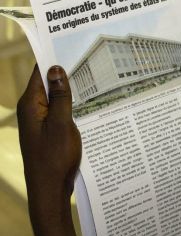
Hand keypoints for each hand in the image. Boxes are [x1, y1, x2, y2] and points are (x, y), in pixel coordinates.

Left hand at [17, 65, 86, 235]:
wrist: (50, 189)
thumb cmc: (54, 157)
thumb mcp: (61, 123)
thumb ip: (60, 96)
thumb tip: (56, 68)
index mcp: (30, 104)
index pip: (40, 72)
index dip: (55, 58)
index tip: (73, 45)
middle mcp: (32, 110)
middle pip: (49, 83)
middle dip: (67, 73)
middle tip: (92, 60)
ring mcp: (40, 121)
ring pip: (57, 98)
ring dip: (72, 90)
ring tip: (95, 77)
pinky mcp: (49, 131)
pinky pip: (61, 111)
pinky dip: (73, 105)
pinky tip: (90, 103)